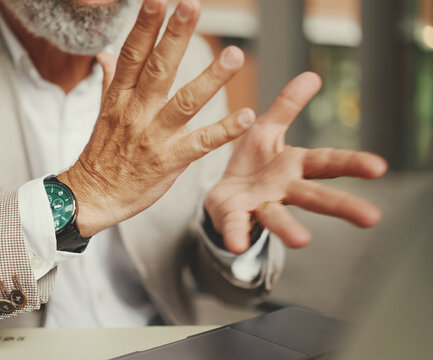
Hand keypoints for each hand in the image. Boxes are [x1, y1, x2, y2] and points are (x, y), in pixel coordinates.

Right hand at [58, 0, 253, 236]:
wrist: (93, 195)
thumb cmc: (102, 153)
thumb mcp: (103, 113)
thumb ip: (111, 80)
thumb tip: (105, 53)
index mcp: (119, 97)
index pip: (132, 54)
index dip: (145, 26)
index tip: (157, 1)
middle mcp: (136, 112)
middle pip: (158, 69)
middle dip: (175, 37)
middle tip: (191, 7)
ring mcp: (153, 137)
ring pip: (184, 103)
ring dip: (210, 79)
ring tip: (233, 55)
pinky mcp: (169, 161)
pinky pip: (200, 144)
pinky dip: (223, 131)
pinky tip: (246, 116)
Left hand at [204, 72, 387, 253]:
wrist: (223, 193)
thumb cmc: (253, 164)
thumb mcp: (266, 129)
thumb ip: (286, 106)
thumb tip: (312, 75)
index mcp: (294, 165)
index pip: (328, 162)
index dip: (353, 163)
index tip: (379, 167)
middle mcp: (283, 189)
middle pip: (314, 195)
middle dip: (341, 205)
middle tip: (371, 218)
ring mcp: (260, 205)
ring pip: (278, 216)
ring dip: (289, 228)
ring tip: (302, 241)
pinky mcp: (235, 216)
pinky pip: (237, 226)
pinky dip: (237, 235)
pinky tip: (236, 245)